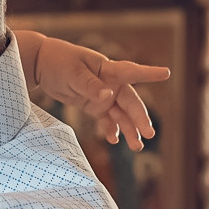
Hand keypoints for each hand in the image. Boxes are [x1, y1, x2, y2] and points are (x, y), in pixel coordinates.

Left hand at [24, 34, 168, 150]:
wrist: (42, 64)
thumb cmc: (59, 61)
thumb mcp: (73, 73)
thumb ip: (91, 85)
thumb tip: (108, 96)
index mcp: (107, 69)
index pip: (131, 71)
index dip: (149, 73)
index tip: (166, 73)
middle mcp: (110, 83)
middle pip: (129, 102)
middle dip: (139, 118)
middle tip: (149, 134)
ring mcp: (103, 95)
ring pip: (121, 114)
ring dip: (129, 129)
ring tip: (137, 147)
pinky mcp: (93, 105)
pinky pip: (106, 119)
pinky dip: (111, 129)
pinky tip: (113, 140)